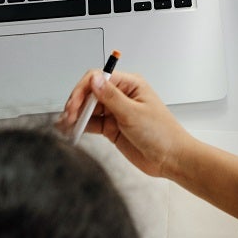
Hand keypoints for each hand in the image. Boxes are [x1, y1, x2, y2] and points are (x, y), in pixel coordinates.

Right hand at [60, 69, 237, 218]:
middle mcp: (121, 95)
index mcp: (130, 84)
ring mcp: (115, 112)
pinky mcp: (112, 128)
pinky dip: (80, 126)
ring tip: (65, 125)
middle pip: (91, 92)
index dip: (84, 89)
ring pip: (89, 108)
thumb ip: (111, 97)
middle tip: (69, 117)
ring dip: (76, 115)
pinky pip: (92, 124)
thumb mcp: (134, 114)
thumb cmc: (162, 134)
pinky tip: (70, 129)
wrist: (171, 159)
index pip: (99, 78)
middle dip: (77, 103)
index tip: (75, 104)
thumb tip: (94, 79)